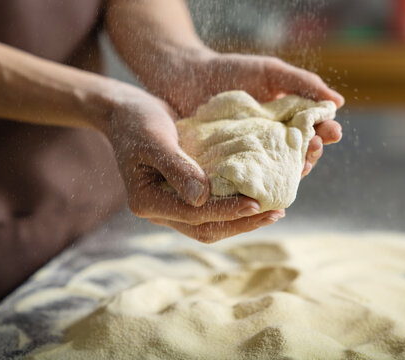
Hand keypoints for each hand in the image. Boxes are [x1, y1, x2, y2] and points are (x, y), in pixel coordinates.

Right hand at [104, 84, 284, 242]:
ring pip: (212, 224)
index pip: (193, 215)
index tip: (256, 204)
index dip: (226, 211)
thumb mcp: (155, 139)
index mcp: (147, 201)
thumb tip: (202, 198)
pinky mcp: (184, 195)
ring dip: (243, 219)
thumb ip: (177, 167)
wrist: (128, 112)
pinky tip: (259, 197)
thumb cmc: (138, 120)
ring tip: (274, 209)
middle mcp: (160, 210)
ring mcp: (173, 204)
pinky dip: (235, 205)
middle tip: (276, 213)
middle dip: (242, 223)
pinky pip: (213, 208)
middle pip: (206, 228)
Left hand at [154, 52, 343, 176]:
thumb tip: (339, 102)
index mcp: (285, 121)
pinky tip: (261, 183)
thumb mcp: (269, 71)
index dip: (324, 134)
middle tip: (313, 152)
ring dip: (287, 172)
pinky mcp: (228, 168)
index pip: (312, 132)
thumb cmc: (230, 71)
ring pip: (275, 172)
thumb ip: (301, 82)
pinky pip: (245, 179)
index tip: (332, 133)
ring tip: (294, 169)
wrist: (186, 76)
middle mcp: (271, 142)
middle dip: (309, 155)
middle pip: (298, 156)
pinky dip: (255, 182)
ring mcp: (250, 156)